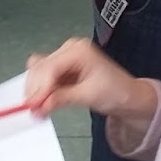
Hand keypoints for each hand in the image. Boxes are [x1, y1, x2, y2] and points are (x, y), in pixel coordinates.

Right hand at [24, 39, 153, 121]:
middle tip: (33, 110)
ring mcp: (65, 58)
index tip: (31, 105)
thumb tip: (39, 106)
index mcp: (79, 50)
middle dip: (36, 89)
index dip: (39, 87)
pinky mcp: (62, 68)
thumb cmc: (116, 91)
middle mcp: (70, 49)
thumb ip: (61, 99)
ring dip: (36, 90)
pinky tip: (42, 103)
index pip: (51, 67)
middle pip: (41, 66)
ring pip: (39, 71)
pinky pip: (45, 78)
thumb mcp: (89, 96)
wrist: (128, 96)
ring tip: (38, 109)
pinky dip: (41, 91)